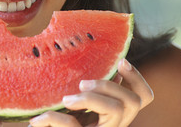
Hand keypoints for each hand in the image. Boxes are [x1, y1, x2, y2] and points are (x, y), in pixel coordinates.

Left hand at [29, 59, 153, 126]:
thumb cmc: (59, 125)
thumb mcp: (75, 107)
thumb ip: (92, 93)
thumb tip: (111, 70)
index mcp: (113, 116)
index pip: (142, 98)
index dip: (137, 79)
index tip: (121, 61)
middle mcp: (114, 126)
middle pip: (133, 102)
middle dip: (108, 85)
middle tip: (81, 83)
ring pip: (117, 110)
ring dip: (89, 99)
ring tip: (65, 100)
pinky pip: (73, 125)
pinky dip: (54, 118)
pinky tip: (37, 121)